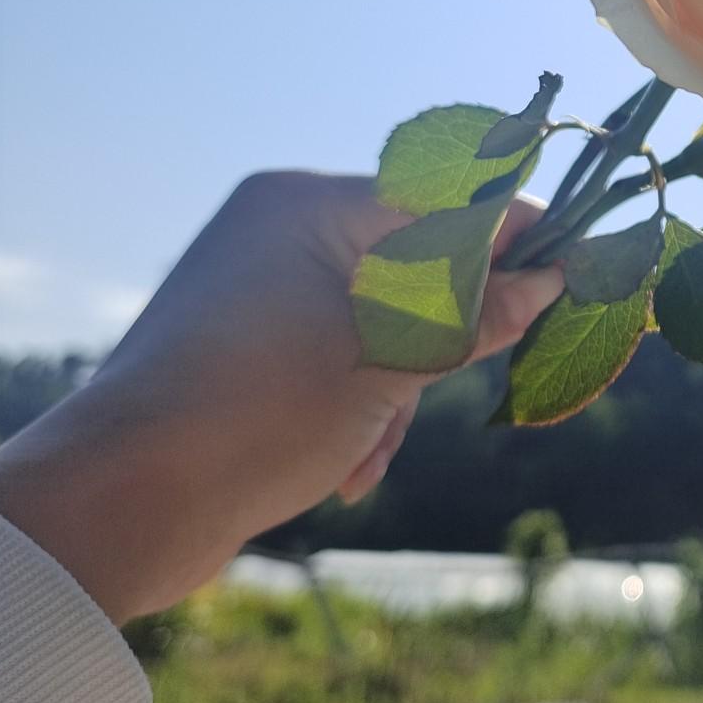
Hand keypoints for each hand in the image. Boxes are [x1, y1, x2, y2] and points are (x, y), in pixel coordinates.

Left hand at [0, 172, 563, 622]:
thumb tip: (551, 278)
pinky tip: (352, 466)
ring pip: (379, 317)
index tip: (582, 262)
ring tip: (372, 449)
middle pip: (414, 260)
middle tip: (496, 367)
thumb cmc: (259, 414)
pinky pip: (337, 350)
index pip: (442, 197)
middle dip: (449, 330)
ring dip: (398, 384)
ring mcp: (261, 286)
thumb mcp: (387, 363)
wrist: (121, 505)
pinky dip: (358, 400)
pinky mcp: (249, 342)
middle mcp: (282, 231)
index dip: (517, 231)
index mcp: (310, 207)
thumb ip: (475, 314)